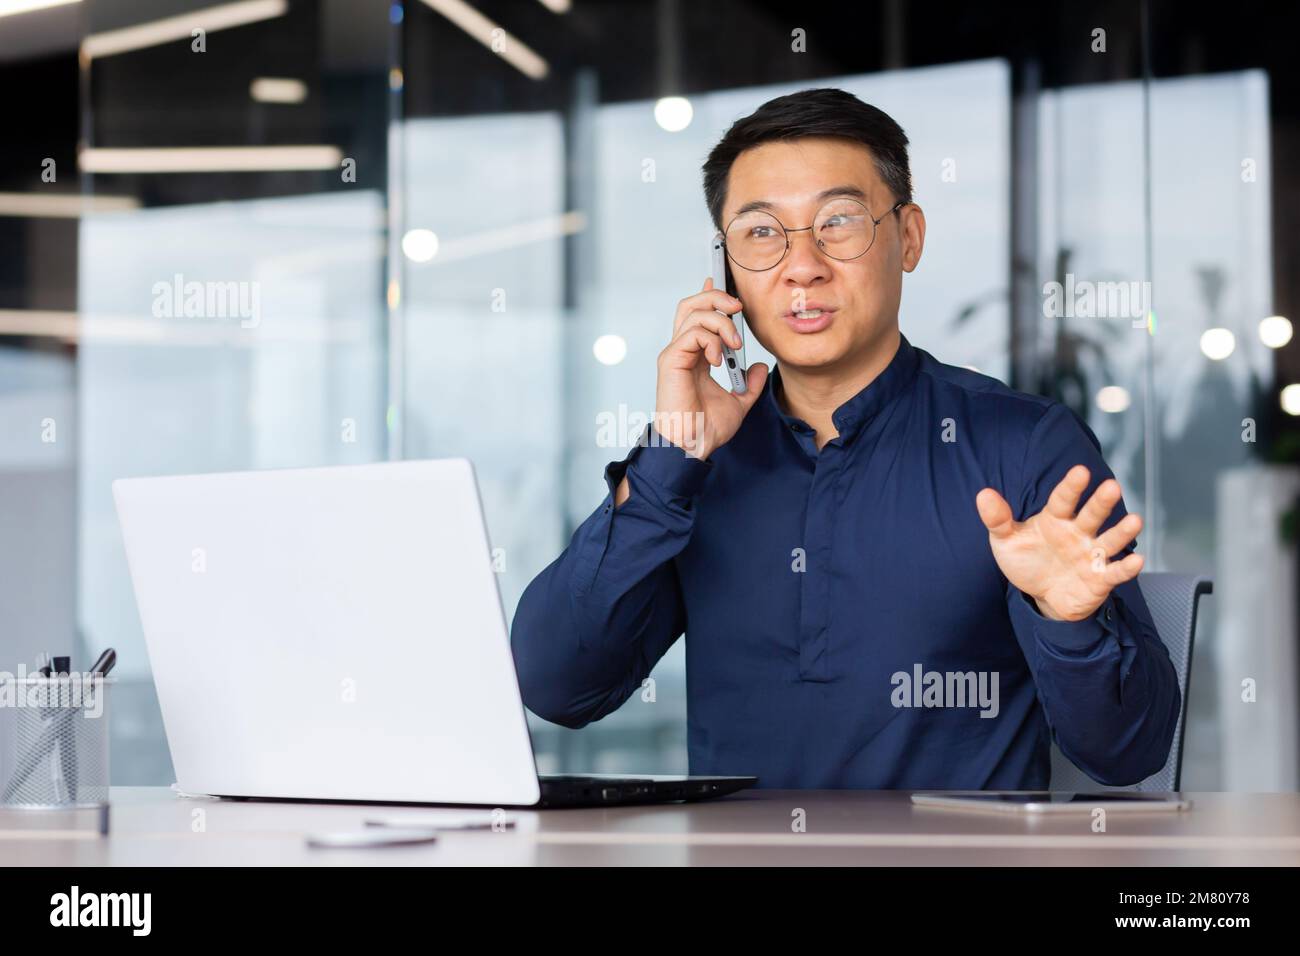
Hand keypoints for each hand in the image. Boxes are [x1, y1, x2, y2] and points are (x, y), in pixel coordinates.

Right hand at [653, 276, 768, 460]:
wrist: (692, 447)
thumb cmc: (706, 429)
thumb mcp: (738, 403)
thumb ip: (748, 385)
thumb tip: (759, 367)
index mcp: (695, 357)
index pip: (698, 315)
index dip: (711, 296)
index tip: (726, 287)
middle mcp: (682, 350)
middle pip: (691, 304)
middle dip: (716, 296)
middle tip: (738, 307)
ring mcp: (675, 354)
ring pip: (693, 313)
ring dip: (721, 323)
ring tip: (735, 345)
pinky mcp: (671, 360)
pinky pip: (692, 333)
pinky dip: (712, 340)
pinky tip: (721, 359)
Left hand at [975, 464, 1144, 621]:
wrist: (1042, 595)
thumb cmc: (1028, 560)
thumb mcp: (1006, 541)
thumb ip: (998, 519)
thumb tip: (983, 494)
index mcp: (1055, 519)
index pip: (1063, 499)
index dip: (1072, 486)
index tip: (1080, 471)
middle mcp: (1078, 533)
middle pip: (1091, 515)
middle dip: (1101, 502)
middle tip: (1112, 486)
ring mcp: (1091, 555)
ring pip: (1110, 540)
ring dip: (1123, 531)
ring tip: (1135, 520)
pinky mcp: (1101, 579)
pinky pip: (1115, 572)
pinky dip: (1126, 567)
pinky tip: (1137, 561)